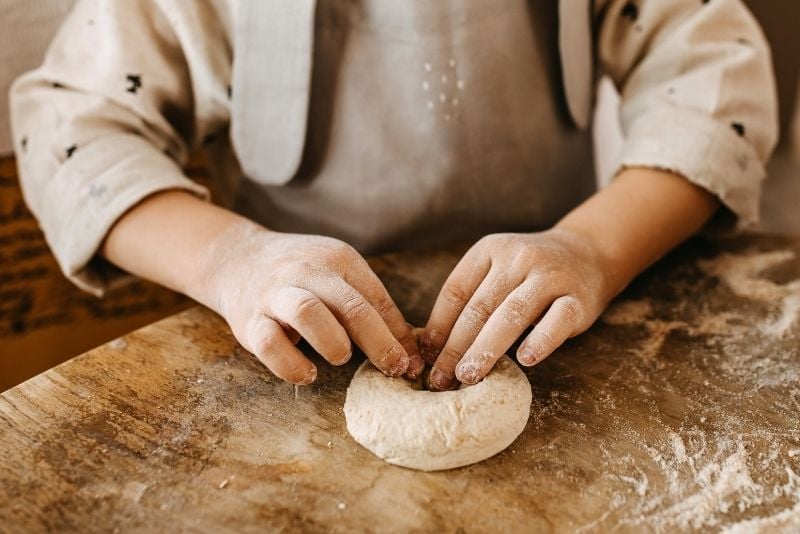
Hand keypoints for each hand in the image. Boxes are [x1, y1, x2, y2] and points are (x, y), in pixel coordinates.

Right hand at [195, 223, 424, 384]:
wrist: (238, 259)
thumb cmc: (303, 276)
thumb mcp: (341, 278)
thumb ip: (375, 311)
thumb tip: (413, 355)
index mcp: (338, 260)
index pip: (376, 298)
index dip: (399, 335)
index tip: (413, 364)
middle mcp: (307, 271)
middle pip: (350, 305)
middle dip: (378, 341)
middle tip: (393, 368)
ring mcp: (276, 294)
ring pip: (307, 313)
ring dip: (332, 341)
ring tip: (342, 357)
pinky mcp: (250, 320)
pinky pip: (269, 344)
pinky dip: (291, 364)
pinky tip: (308, 374)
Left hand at [420, 229, 616, 390]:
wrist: (588, 252)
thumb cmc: (529, 273)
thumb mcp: (497, 271)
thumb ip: (471, 299)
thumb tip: (432, 347)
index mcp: (490, 250)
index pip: (456, 291)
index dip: (438, 327)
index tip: (426, 357)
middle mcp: (518, 258)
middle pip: (480, 307)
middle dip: (456, 347)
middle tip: (441, 378)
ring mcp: (550, 277)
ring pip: (512, 315)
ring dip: (487, 349)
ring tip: (468, 375)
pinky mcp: (578, 299)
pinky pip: (557, 321)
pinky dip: (540, 341)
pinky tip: (524, 360)